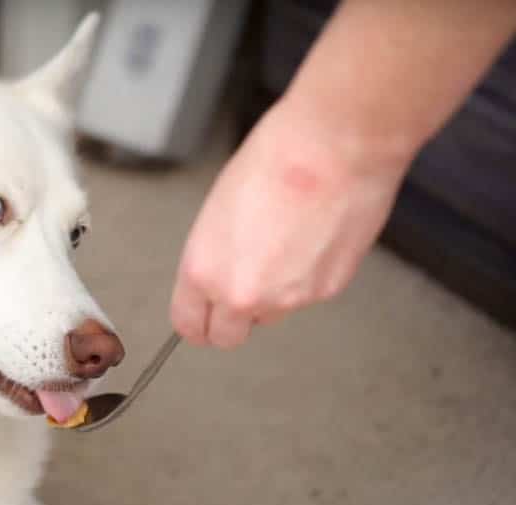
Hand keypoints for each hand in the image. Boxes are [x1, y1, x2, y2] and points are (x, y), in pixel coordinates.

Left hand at [170, 99, 411, 347]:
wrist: (334, 148)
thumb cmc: (275, 160)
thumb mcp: (217, 211)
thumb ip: (214, 257)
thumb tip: (219, 274)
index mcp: (203, 271)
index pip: (189, 325)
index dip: (196, 323)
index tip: (200, 319)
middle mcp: (242, 294)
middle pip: (228, 336)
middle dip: (231, 320)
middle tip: (239, 293)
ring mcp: (287, 298)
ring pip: (271, 316)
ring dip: (271, 295)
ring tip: (281, 245)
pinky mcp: (326, 292)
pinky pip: (306, 297)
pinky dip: (306, 278)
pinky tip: (309, 240)